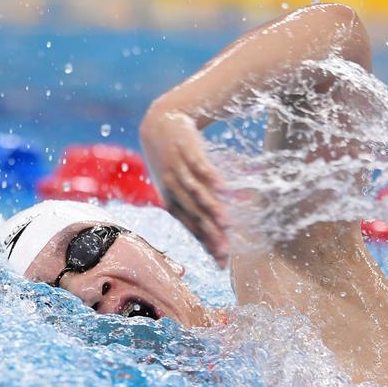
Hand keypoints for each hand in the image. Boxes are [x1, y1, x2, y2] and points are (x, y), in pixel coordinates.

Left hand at [139, 109, 228, 266]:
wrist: (161, 124)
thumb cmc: (175, 161)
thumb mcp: (180, 186)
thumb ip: (197, 206)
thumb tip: (217, 228)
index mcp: (172, 201)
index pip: (192, 227)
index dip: (207, 245)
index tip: (222, 262)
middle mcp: (173, 188)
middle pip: (195, 215)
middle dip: (211, 235)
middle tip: (225, 253)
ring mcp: (179, 169)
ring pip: (196, 193)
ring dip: (211, 209)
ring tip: (227, 224)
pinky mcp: (187, 150)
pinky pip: (200, 166)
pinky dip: (211, 177)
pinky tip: (223, 188)